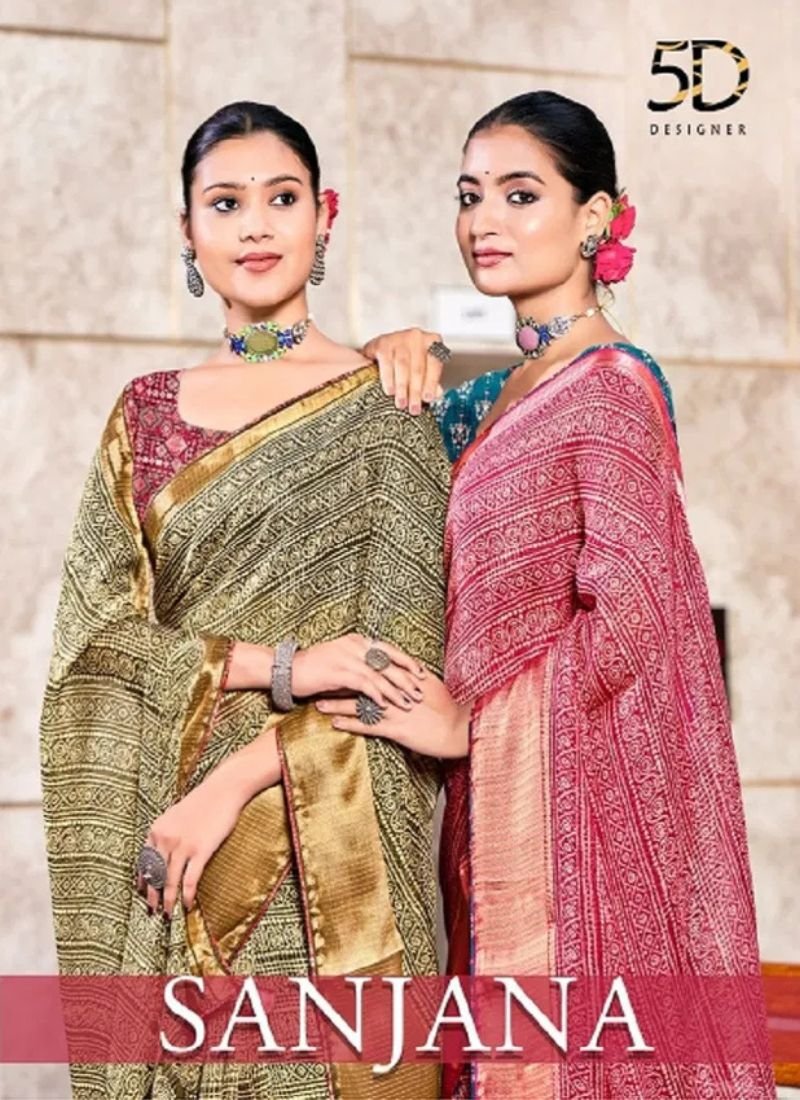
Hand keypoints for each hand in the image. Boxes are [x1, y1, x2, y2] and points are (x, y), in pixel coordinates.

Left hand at [136, 772, 246, 918]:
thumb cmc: (203, 801)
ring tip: (168, 914)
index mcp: (156, 830)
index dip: (142, 880)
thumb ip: (166, 833)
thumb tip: (162, 854)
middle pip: (154, 875)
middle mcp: (165, 839)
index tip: (142, 893)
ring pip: (169, 881)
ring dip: (168, 901)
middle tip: (152, 912)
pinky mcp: (200, 850)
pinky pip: (190, 879)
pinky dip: (187, 895)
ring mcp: (182, 845)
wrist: (224, 789)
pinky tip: (188, 905)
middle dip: (152, 896)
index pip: (143, 862)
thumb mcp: (175, 815)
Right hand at [292, 634, 426, 711]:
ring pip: (380, 674)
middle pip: (389, 661)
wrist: (287, 669)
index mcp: (357, 641)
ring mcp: (348, 657)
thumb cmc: (314, 669)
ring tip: (407, 702)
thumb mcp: (340, 663)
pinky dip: (377, 695)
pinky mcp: (340, 672)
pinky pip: (364, 684)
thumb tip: (378, 681)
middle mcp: (355, 645)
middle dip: (407, 677)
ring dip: (395, 690)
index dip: (406, 661)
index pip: (389, 649)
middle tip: (420, 691)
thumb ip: (359, 668)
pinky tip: (385, 705)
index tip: (421, 673)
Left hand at [315, 671, 469, 758]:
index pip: (375, 670)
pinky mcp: (395, 728)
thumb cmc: (450, 708)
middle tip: (320, 682)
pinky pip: (367, 726)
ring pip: (360, 704)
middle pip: (361, 685)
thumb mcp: (434, 685)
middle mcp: (396, 692)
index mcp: (405, 679)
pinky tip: (335, 723)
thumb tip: (409, 667)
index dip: (355, 668)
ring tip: (319, 703)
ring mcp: (394, 709)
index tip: (338, 666)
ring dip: (337, 703)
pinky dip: (350, 723)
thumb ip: (418, 676)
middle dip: (340, 683)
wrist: (459, 728)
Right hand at [362, 328, 445, 413]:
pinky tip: (390, 391)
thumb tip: (436, 393)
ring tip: (401, 403)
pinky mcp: (383, 343)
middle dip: (415, 391)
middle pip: (418, 367)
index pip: (435, 363)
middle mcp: (417, 337)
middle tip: (413, 408)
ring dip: (402, 387)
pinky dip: (388, 379)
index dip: (431, 383)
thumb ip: (431, 381)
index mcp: (432, 342)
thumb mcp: (423, 368)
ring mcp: (399, 338)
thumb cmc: (407, 359)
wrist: (382, 349)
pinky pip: (386, 363)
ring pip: (402, 366)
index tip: (427, 398)